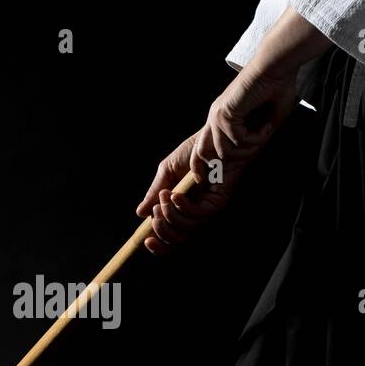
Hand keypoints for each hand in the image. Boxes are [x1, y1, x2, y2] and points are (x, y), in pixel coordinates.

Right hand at [136, 75, 294, 254]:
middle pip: (180, 237)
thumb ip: (157, 190)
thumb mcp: (171, 166)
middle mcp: (199, 206)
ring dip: (171, 217)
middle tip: (154, 213)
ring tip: (165, 199)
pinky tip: (175, 196)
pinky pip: (203, 213)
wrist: (223, 124)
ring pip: (189, 228)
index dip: (159, 240)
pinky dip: (186, 208)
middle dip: (163, 230)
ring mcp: (211, 202)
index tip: (144, 241)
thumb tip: (141, 213)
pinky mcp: (223, 195)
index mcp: (186, 203)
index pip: (172, 231)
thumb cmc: (202, 142)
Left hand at [190, 68, 296, 180]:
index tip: (211, 181)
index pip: (200, 149)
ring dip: (248, 148)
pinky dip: (254, 137)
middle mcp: (214, 117)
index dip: (202, 167)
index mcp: (219, 118)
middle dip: (219, 168)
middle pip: (203, 155)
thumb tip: (246, 156)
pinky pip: (237, 140)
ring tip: (264, 132)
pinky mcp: (226, 112)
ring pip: (224, 151)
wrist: (275, 66)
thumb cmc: (274, 88)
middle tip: (241, 164)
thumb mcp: (262, 121)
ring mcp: (217, 115)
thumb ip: (251, 138)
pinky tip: (265, 125)